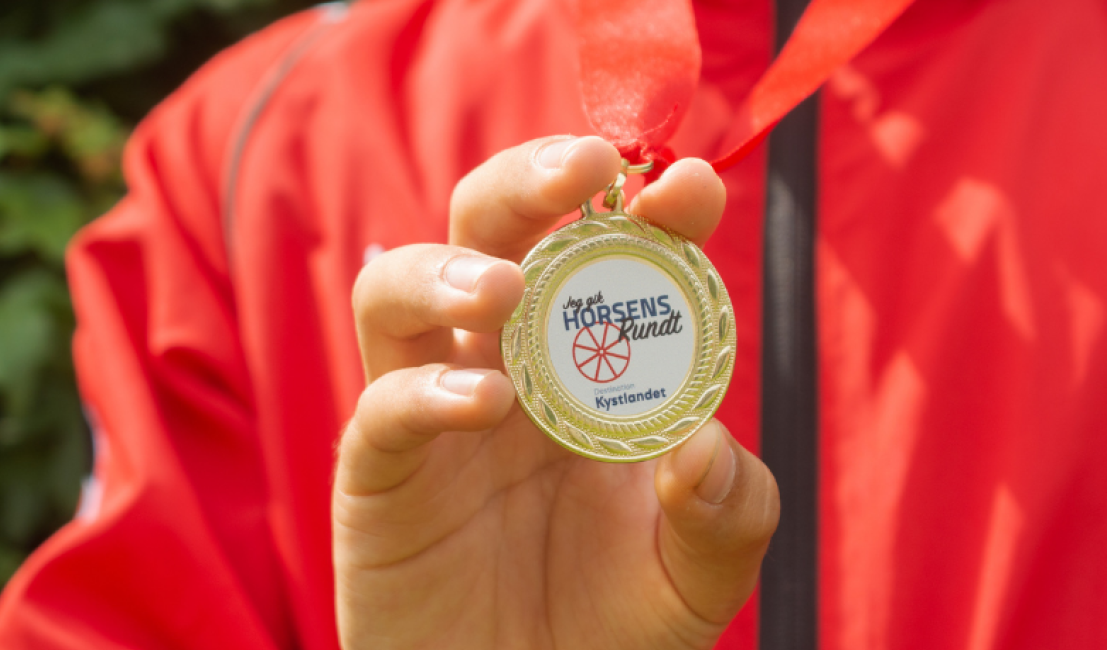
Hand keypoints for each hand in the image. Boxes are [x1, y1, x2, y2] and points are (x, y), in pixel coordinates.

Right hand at [334, 136, 779, 649]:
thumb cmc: (611, 629)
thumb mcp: (699, 578)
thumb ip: (726, 513)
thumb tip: (704, 444)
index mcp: (591, 363)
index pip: (610, 252)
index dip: (647, 206)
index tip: (688, 189)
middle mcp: (509, 364)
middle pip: (487, 227)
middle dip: (529, 181)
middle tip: (581, 166)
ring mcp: (435, 412)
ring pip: (399, 288)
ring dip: (448, 267)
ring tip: (500, 290)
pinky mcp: (380, 475)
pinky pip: (381, 407)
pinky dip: (426, 392)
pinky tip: (486, 405)